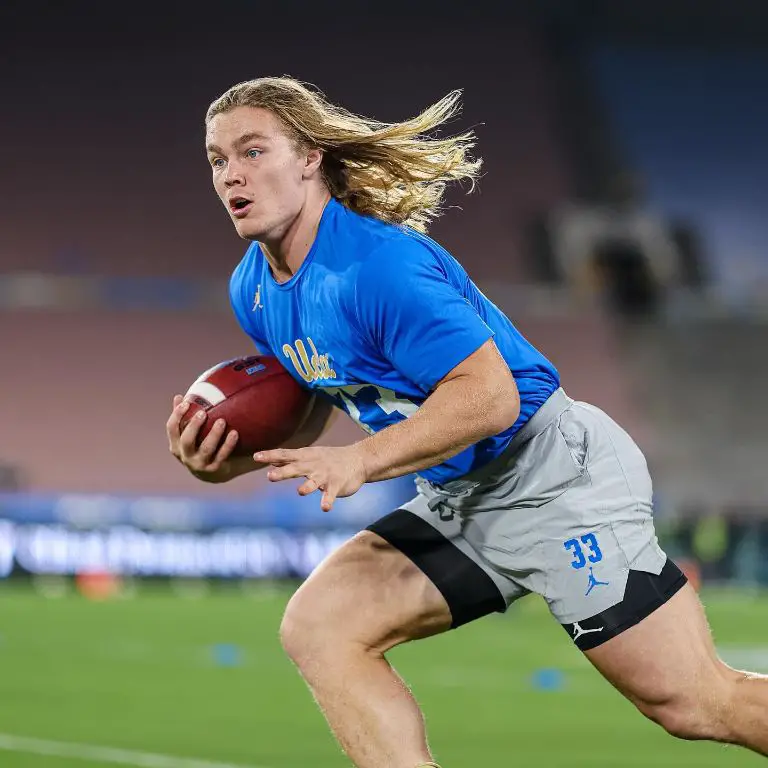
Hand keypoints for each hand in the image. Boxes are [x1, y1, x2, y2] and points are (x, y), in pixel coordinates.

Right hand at [166, 394, 240, 481]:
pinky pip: (222, 455)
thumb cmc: (198, 446)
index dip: (177, 415)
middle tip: (203, 413)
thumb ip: (183, 417)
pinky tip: (234, 433)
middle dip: (194, 426)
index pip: (171, 428)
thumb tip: (179, 397)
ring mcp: (200, 463)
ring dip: (214, 434)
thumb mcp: (187, 435)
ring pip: (206, 449)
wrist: (211, 473)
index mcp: (176, 445)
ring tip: (222, 421)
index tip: (186, 402)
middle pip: (187, 440)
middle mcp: (185, 455)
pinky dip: (228, 444)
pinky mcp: (214, 468)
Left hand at [254, 444, 368, 511]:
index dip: (270, 456)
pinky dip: (328, 501)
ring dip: (307, 487)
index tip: (255, 456)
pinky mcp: (337, 485)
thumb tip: (271, 462)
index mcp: (305, 457)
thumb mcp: (309, 456)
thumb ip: (290, 460)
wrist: (358, 459)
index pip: (285, 455)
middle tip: (269, 477)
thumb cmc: (330, 458)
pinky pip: (331, 494)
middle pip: (296, 468)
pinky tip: (325, 508)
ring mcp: (325, 475)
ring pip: (314, 482)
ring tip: (300, 492)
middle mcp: (313, 465)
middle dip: (283, 473)